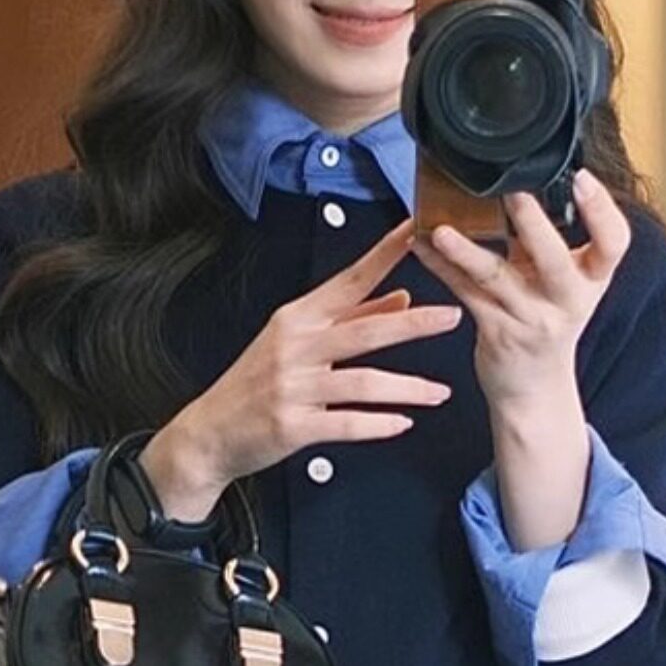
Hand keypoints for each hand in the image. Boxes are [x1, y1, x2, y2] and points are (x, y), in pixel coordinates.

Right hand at [145, 215, 461, 518]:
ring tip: (440, 393)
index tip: (418, 233)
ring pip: (361, 382)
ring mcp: (293, 387)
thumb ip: (350, 318)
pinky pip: (344, 424)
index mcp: (299, 318)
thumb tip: (400, 296)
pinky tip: (403, 424)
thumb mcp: (297, 341)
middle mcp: (296, 346)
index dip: (385, 255)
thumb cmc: (256, 384)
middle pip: (364, 330)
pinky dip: (377, 425)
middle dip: (414, 324)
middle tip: (453, 316)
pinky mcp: (292, 425)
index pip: (349, 279)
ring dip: (407, 388)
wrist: (212, 432)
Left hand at [422, 167, 631, 418]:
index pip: (613, 243)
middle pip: (554, 260)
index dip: (602, 210)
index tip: (582, 178)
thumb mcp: (564, 280)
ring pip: (497, 277)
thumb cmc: (548, 320)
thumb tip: (520, 177)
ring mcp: (530, 318)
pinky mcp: (496, 332)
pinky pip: (464, 293)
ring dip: (467, 252)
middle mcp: (566, 300)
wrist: (534, 389)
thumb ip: (548, 238)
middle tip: (514, 192)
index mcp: (591, 278)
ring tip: (443, 230)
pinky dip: (441, 267)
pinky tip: (421, 245)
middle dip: (533, 226)